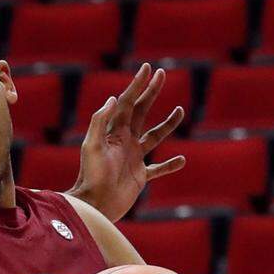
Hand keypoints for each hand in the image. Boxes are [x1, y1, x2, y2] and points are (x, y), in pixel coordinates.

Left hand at [72, 63, 186, 221]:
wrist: (95, 204)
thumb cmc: (91, 176)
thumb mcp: (92, 146)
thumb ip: (100, 122)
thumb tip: (114, 98)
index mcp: (114, 132)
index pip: (128, 103)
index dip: (138, 85)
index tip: (148, 69)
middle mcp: (125, 142)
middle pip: (141, 112)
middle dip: (151, 93)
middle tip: (162, 74)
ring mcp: (133, 158)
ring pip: (154, 137)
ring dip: (167, 124)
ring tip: (179, 111)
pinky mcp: (140, 176)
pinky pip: (158, 169)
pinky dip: (170, 165)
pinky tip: (181, 160)